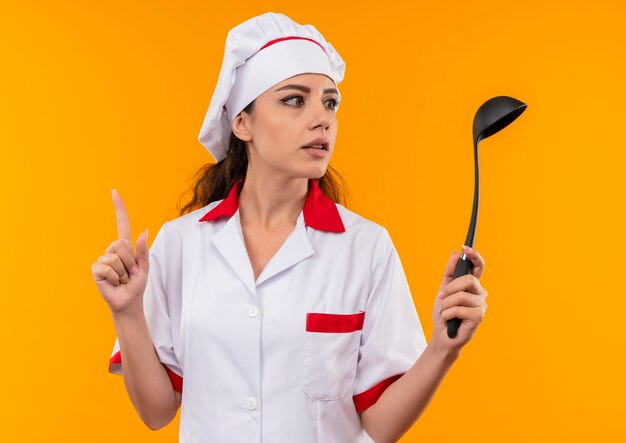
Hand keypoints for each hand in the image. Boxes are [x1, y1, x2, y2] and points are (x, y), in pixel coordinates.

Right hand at [91, 189, 149, 314]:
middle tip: (131, 273)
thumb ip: (143, 250)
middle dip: (130, 262)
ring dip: (123, 272)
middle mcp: (112, 250)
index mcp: (126, 247)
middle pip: (120, 245)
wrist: (128, 301)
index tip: (114, 192)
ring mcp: (102, 259)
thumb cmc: (137, 284)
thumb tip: (144, 231)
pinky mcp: (96, 270)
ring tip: (123, 279)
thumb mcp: (145, 267)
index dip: (118, 208)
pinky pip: (106, 268)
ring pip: (114, 258)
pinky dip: (114, 278)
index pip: (121, 223)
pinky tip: (114, 283)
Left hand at [430, 245, 487, 354]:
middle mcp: (480, 293)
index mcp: (473, 285)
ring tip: (445, 312)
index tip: (465, 246)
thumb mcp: (443, 289)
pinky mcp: (478, 317)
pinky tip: (449, 320)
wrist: (442, 335)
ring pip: (461, 296)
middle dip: (450, 288)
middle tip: (441, 297)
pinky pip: (459, 309)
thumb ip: (450, 272)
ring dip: (446, 305)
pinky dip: (447, 314)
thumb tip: (456, 253)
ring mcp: (481, 305)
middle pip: (468, 280)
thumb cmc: (445, 313)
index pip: (478, 266)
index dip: (474, 255)